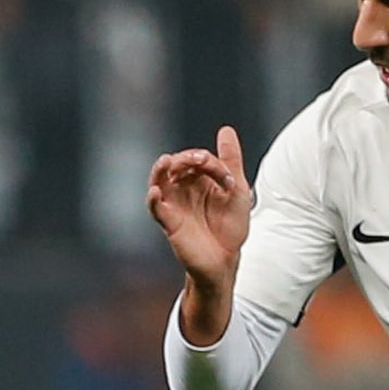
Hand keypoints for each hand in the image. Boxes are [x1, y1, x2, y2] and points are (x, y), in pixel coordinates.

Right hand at [146, 125, 252, 286]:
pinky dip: (152, 199)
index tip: (226, 177)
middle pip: (176, 165)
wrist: (226, 259)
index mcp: (200, 179)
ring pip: (159, 181)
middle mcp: (183, 188)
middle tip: (199, 160)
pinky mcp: (168, 221)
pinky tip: (155, 191)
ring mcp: (174, 204)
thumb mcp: (236, 189)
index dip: (210, 162)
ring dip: (160, 170)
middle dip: (186, 159)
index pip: (198, 160)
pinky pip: (155, 208)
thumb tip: (225, 130)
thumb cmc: (230, 226)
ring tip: (165, 162)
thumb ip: (230, 160)